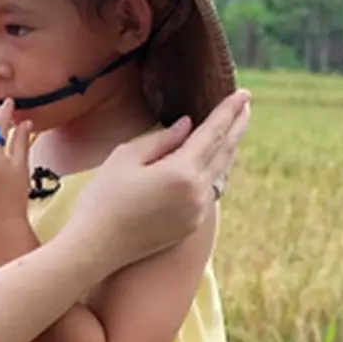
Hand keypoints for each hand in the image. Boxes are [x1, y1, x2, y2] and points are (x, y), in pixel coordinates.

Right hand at [64, 89, 251, 271]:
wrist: (96, 248)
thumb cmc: (103, 199)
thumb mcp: (124, 158)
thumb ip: (160, 140)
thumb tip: (187, 126)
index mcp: (181, 172)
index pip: (213, 133)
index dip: (228, 111)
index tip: (243, 93)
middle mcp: (197, 193)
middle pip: (226, 152)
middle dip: (237, 126)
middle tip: (247, 105)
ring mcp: (197, 212)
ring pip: (221, 173)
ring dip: (229, 150)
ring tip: (233, 131)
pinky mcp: (191, 225)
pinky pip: (211, 191)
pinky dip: (216, 171)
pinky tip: (213, 163)